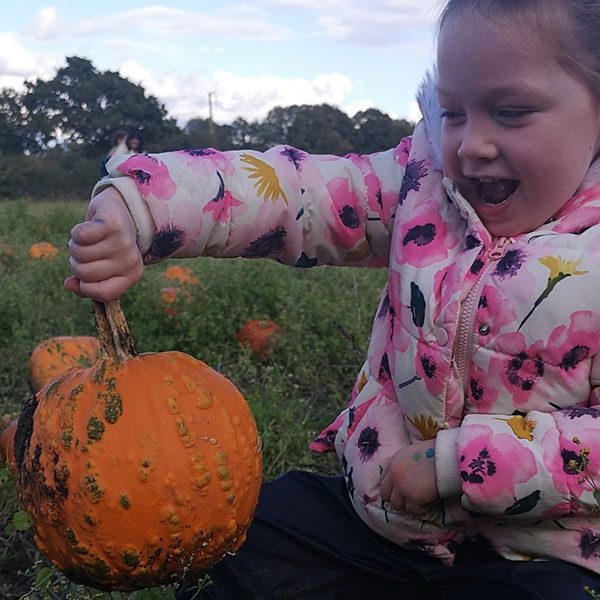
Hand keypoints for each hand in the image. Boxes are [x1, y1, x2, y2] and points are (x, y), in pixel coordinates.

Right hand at [64, 187, 142, 301]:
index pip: (104, 293)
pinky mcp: (112, 223)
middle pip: (85, 273)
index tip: (82, 279)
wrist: (123, 211)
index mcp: (132, 275)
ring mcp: (123, 241)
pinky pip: (80, 235)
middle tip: (85, 253)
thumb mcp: (103, 267)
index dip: (85, 288)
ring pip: (79, 254)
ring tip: (87, 240)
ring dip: (75, 246)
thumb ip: (85, 284)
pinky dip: (76, 232)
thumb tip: (68, 285)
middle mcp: (131, 260)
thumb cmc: (108, 246)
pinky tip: (88, 228)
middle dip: (76, 264)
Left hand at [380, 439, 438, 515]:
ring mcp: (402, 487)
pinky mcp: (413, 497)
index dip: (393, 488)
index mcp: (394, 462)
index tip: (401, 492)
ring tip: (420, 501)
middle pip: (386, 496)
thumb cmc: (436, 452)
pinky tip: (429, 502)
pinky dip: (420, 509)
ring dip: (408, 505)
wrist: (447, 456)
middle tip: (410, 499)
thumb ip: (406, 464)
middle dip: (397, 499)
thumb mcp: (414, 452)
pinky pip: (412, 511)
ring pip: (397, 506)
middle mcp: (394, 475)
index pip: (384, 481)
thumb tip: (408, 475)